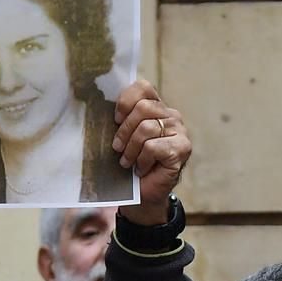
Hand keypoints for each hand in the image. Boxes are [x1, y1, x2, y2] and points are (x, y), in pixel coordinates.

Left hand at [111, 80, 191, 216]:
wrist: (144, 193)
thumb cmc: (132, 162)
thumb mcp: (123, 136)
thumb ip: (120, 118)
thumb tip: (99, 102)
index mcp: (157, 107)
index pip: (142, 87)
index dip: (125, 102)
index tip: (115, 120)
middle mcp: (172, 116)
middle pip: (143, 108)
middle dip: (124, 130)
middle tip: (117, 147)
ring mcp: (180, 132)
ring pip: (146, 128)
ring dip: (131, 149)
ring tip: (127, 162)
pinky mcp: (182, 149)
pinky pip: (153, 147)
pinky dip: (142, 160)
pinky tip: (141, 169)